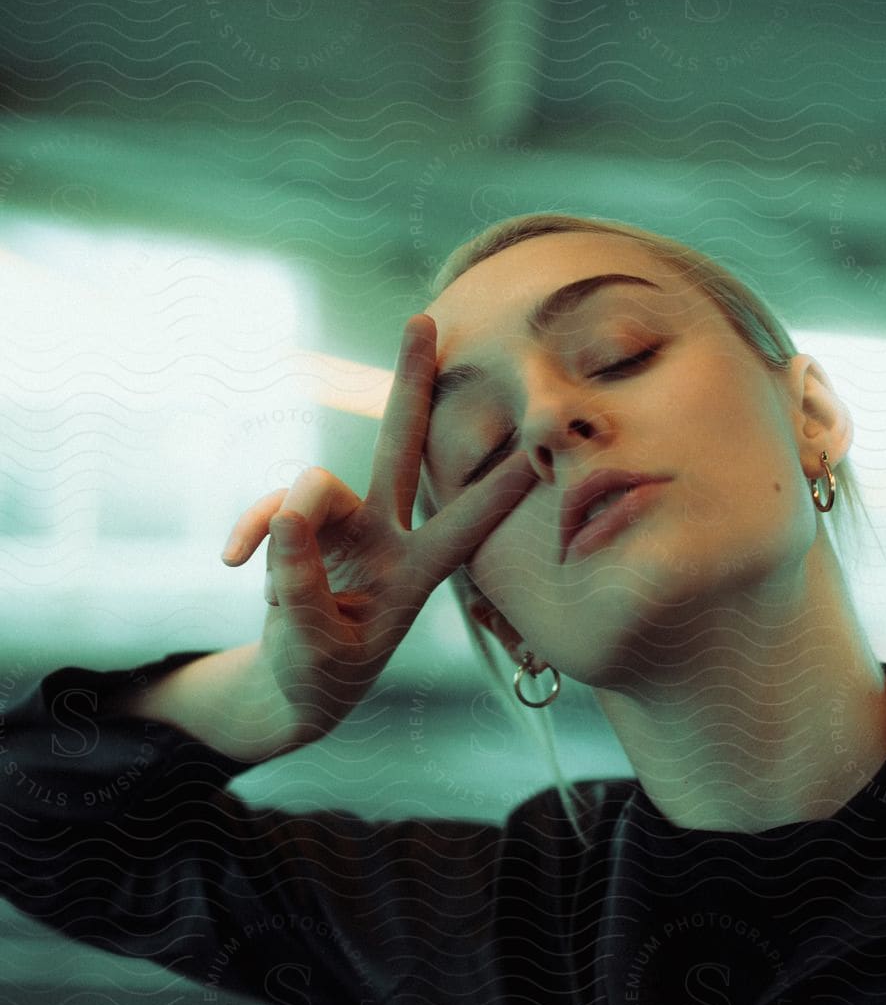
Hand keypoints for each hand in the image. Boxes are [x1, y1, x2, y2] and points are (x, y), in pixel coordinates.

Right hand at [219, 314, 536, 742]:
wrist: (295, 685)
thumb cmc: (324, 672)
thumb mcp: (317, 647)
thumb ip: (302, 588)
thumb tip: (286, 518)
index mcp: (414, 573)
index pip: (464, 525)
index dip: (499, 488)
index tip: (537, 446)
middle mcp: (386, 535)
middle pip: (399, 445)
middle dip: (409, 382)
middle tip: (424, 319)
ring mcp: (343, 526)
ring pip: (314, 485)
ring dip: (282, 526)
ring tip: (267, 585)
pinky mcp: (301, 526)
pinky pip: (271, 509)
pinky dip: (250, 531)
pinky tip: (230, 562)